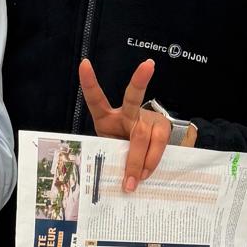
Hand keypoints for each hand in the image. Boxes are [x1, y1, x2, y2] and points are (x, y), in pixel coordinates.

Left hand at [78, 57, 194, 192]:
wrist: (146, 154)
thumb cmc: (121, 152)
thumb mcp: (111, 153)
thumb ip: (113, 158)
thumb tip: (125, 182)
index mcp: (107, 118)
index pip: (96, 99)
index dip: (89, 82)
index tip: (84, 64)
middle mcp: (128, 113)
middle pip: (133, 98)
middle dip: (139, 81)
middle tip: (148, 65)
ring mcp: (147, 119)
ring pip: (143, 135)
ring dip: (138, 160)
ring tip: (134, 181)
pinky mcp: (162, 129)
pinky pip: (158, 144)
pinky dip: (151, 161)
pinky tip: (147, 172)